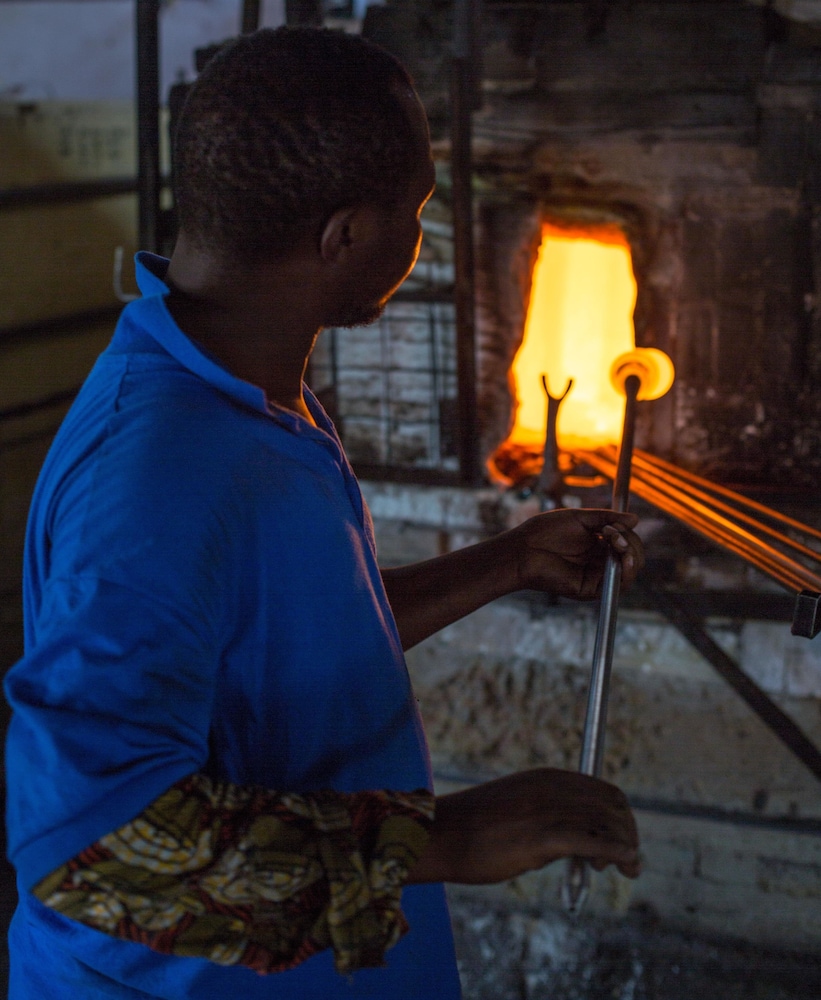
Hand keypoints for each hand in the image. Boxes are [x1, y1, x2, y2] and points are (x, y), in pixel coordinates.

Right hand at [407, 768, 639, 884]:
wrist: (438, 836)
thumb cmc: (471, 831)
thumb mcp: (515, 811)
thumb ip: (545, 818)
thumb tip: (576, 845)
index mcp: (545, 777)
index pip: (602, 789)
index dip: (619, 816)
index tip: (620, 841)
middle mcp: (552, 787)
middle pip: (612, 804)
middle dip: (627, 831)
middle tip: (627, 861)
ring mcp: (548, 808)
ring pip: (607, 823)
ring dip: (626, 846)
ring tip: (624, 869)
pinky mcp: (543, 835)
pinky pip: (594, 840)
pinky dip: (618, 851)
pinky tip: (627, 863)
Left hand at [510, 508, 643, 599]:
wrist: (522, 549)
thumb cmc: (544, 531)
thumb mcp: (579, 518)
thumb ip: (606, 518)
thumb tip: (636, 518)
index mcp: (597, 545)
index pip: (627, 542)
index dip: (627, 533)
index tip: (613, 524)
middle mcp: (599, 561)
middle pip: (632, 557)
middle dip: (632, 541)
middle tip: (614, 531)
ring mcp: (596, 576)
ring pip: (630, 571)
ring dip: (631, 553)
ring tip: (616, 540)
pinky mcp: (590, 589)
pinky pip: (618, 585)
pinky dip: (626, 570)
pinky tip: (620, 556)